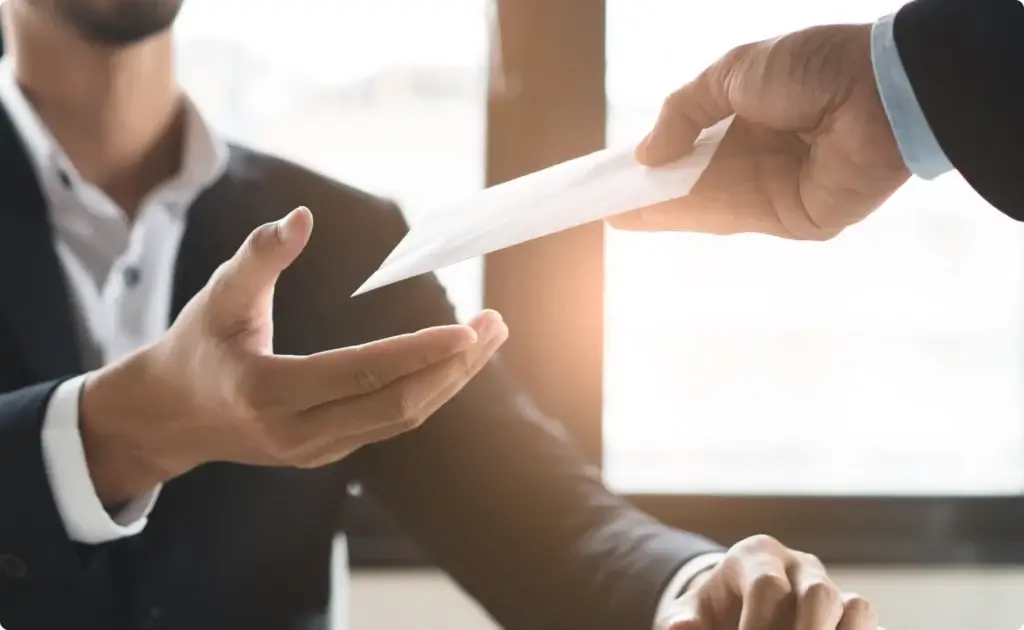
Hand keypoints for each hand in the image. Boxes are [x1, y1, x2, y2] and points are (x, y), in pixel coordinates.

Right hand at [80, 207, 507, 504]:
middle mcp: (296, 432)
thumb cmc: (196, 345)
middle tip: (494, 324)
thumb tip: (301, 217)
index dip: (418, 353)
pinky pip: (388, 425)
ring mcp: (314, 451)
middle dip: (453, 367)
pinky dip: (427, 393)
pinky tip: (452, 363)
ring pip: (399, 420)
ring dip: (450, 381)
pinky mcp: (325, 454)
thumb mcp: (217, 295)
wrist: (169, 417)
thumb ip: (260, 257)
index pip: (360, 373)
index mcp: (267, 392)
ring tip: (488, 338)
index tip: (466, 329)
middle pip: (396, 405)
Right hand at [610, 24, 909, 239]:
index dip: (661, 151)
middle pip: (697, 178)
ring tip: (609, 211)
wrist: (879, 92)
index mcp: (756, 113)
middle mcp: (765, 154)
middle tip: (605, 197)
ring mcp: (777, 189)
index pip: (698, 138)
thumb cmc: (811, 68)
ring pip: (705, 203)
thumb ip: (684, 111)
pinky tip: (643, 216)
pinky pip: (727, 219)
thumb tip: (645, 154)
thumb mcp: (732, 73)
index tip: (622, 163)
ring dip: (657, 208)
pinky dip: (683, 218)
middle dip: (652, 187)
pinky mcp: (791, 219)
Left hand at [658, 535, 877, 629]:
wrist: (736, 610)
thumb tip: (682, 628)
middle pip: (818, 593)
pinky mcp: (849, 612)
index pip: (767, 585)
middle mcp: (799, 565)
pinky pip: (865, 620)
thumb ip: (683, 621)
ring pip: (853, 606)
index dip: (758, 625)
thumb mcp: (691, 613)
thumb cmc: (712, 612)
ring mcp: (829, 586)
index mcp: (756, 555)